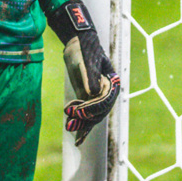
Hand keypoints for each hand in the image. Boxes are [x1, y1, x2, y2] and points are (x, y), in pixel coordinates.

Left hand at [49, 0, 120, 145]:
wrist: (79, 42)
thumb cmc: (86, 48)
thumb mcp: (88, 60)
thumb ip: (91, 76)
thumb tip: (93, 93)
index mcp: (112, 83)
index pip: (104, 101)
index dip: (91, 108)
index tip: (78, 111)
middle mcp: (107, 92)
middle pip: (99, 111)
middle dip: (85, 119)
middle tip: (70, 123)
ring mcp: (97, 96)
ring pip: (92, 116)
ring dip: (82, 124)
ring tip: (69, 129)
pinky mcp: (87, 97)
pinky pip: (86, 114)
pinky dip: (82, 126)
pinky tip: (78, 138)